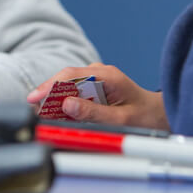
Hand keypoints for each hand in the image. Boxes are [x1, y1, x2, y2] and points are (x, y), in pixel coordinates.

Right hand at [26, 64, 169, 130]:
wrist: (158, 114)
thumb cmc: (145, 116)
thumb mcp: (121, 119)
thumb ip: (93, 113)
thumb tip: (66, 105)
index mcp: (106, 75)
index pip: (70, 75)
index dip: (49, 86)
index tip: (34, 98)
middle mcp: (99, 73)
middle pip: (65, 79)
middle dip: (48, 94)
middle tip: (34, 112)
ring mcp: (96, 78)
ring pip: (68, 86)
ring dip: (55, 101)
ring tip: (43, 117)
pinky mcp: (94, 87)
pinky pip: (75, 93)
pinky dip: (65, 104)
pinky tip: (57, 115)